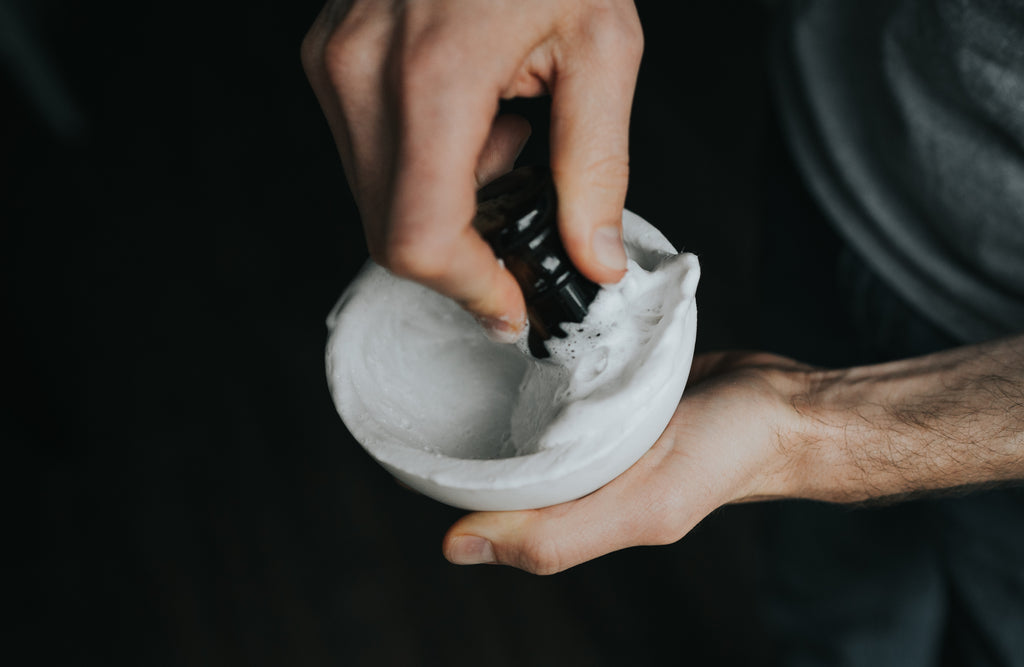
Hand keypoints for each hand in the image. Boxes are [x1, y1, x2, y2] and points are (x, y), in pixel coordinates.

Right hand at [302, 0, 641, 338]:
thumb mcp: (601, 45)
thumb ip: (597, 167)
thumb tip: (594, 257)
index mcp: (432, 75)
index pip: (418, 236)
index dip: (468, 288)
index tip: (512, 303)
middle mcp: (359, 74)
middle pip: (388, 231)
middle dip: (463, 251)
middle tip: (528, 210)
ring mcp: (334, 64)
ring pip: (375, 198)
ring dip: (446, 201)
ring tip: (507, 133)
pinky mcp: (329, 58)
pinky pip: (368, 154)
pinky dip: (427, 164)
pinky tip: (474, 112)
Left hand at [442, 352, 810, 573]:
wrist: (784, 402)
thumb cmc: (726, 455)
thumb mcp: (643, 506)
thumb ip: (559, 534)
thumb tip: (458, 548)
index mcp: (574, 508)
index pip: (488, 504)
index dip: (447, 482)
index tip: (413, 443)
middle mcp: (579, 470)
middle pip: (500, 454)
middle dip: (461, 425)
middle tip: (428, 380)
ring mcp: (595, 426)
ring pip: (528, 410)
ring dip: (498, 386)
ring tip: (459, 351)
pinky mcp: (610, 386)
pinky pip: (563, 374)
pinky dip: (543, 358)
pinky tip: (521, 335)